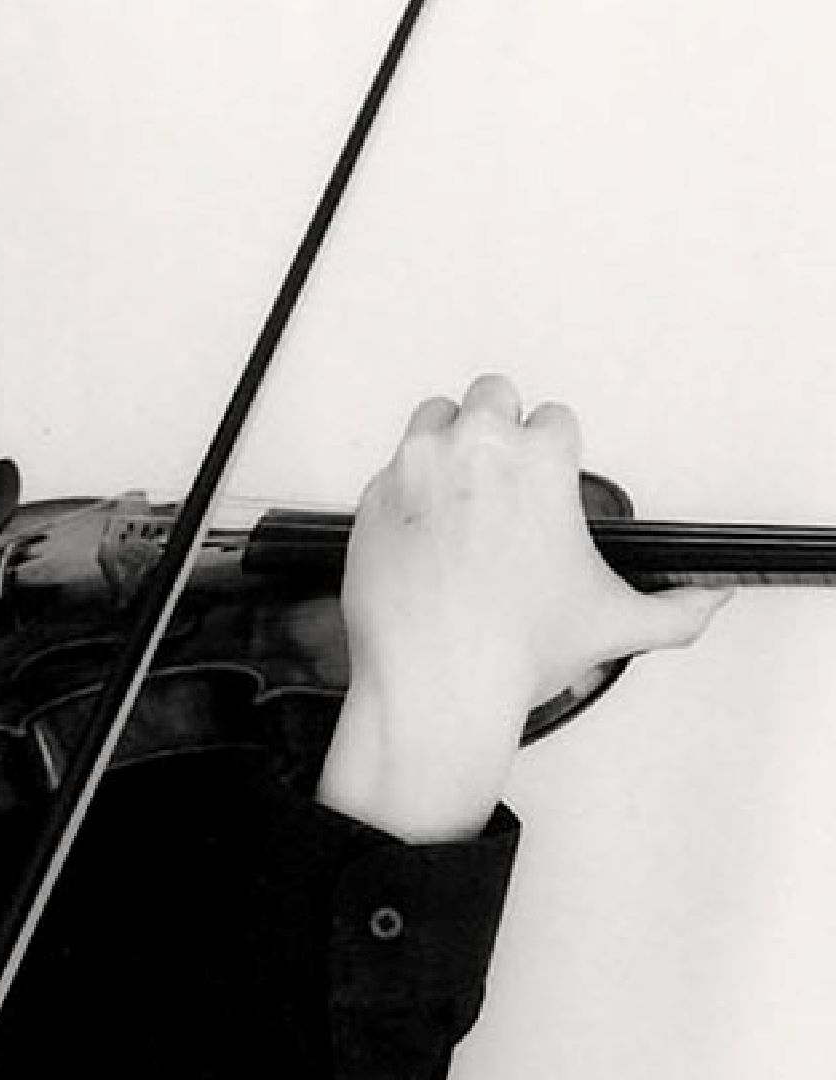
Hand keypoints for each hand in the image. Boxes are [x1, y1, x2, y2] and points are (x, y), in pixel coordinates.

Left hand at [318, 373, 727, 839]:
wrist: (436, 683)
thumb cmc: (514, 650)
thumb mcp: (616, 625)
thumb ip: (676, 610)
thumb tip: (709, 604)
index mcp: (538, 460)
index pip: (554, 418)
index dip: (554, 452)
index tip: (548, 483)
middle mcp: (474, 449)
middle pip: (491, 396)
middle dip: (500, 428)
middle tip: (501, 477)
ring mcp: (414, 470)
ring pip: (433, 419)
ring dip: (447, 443)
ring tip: (457, 493)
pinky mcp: (370, 500)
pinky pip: (390, 474)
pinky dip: (406, 495)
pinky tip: (420, 535)